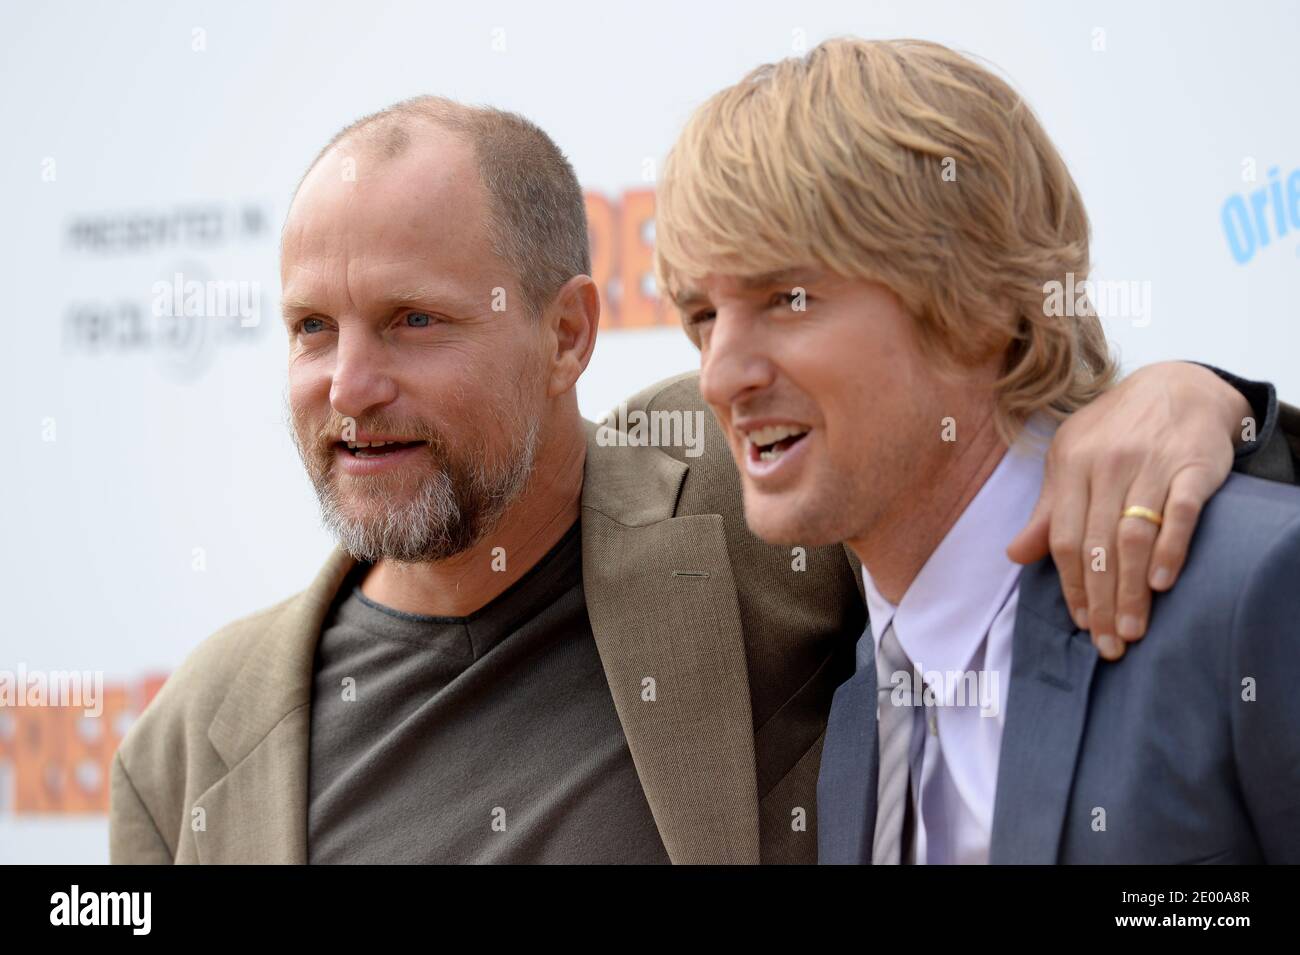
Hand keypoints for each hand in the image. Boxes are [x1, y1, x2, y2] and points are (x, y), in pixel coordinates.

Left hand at [1007, 361, 1250, 660]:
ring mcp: (1151, 464)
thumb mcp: (1072, 460)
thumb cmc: (1116, 431)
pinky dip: (1170, 549)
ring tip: (1133, 629)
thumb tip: (1014, 555)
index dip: (1071, 585)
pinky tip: (1162, 583)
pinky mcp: (1194, 465)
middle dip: (1101, 600)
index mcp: (1072, 464)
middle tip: (1109, 643)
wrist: (1178, 386)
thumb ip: (1049, 510)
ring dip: (1131, 588)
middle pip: (1098, 545)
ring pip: (1134, 535)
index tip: (1083, 624)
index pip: (1065, 537)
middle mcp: (1108, 464)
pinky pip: (1180, 512)